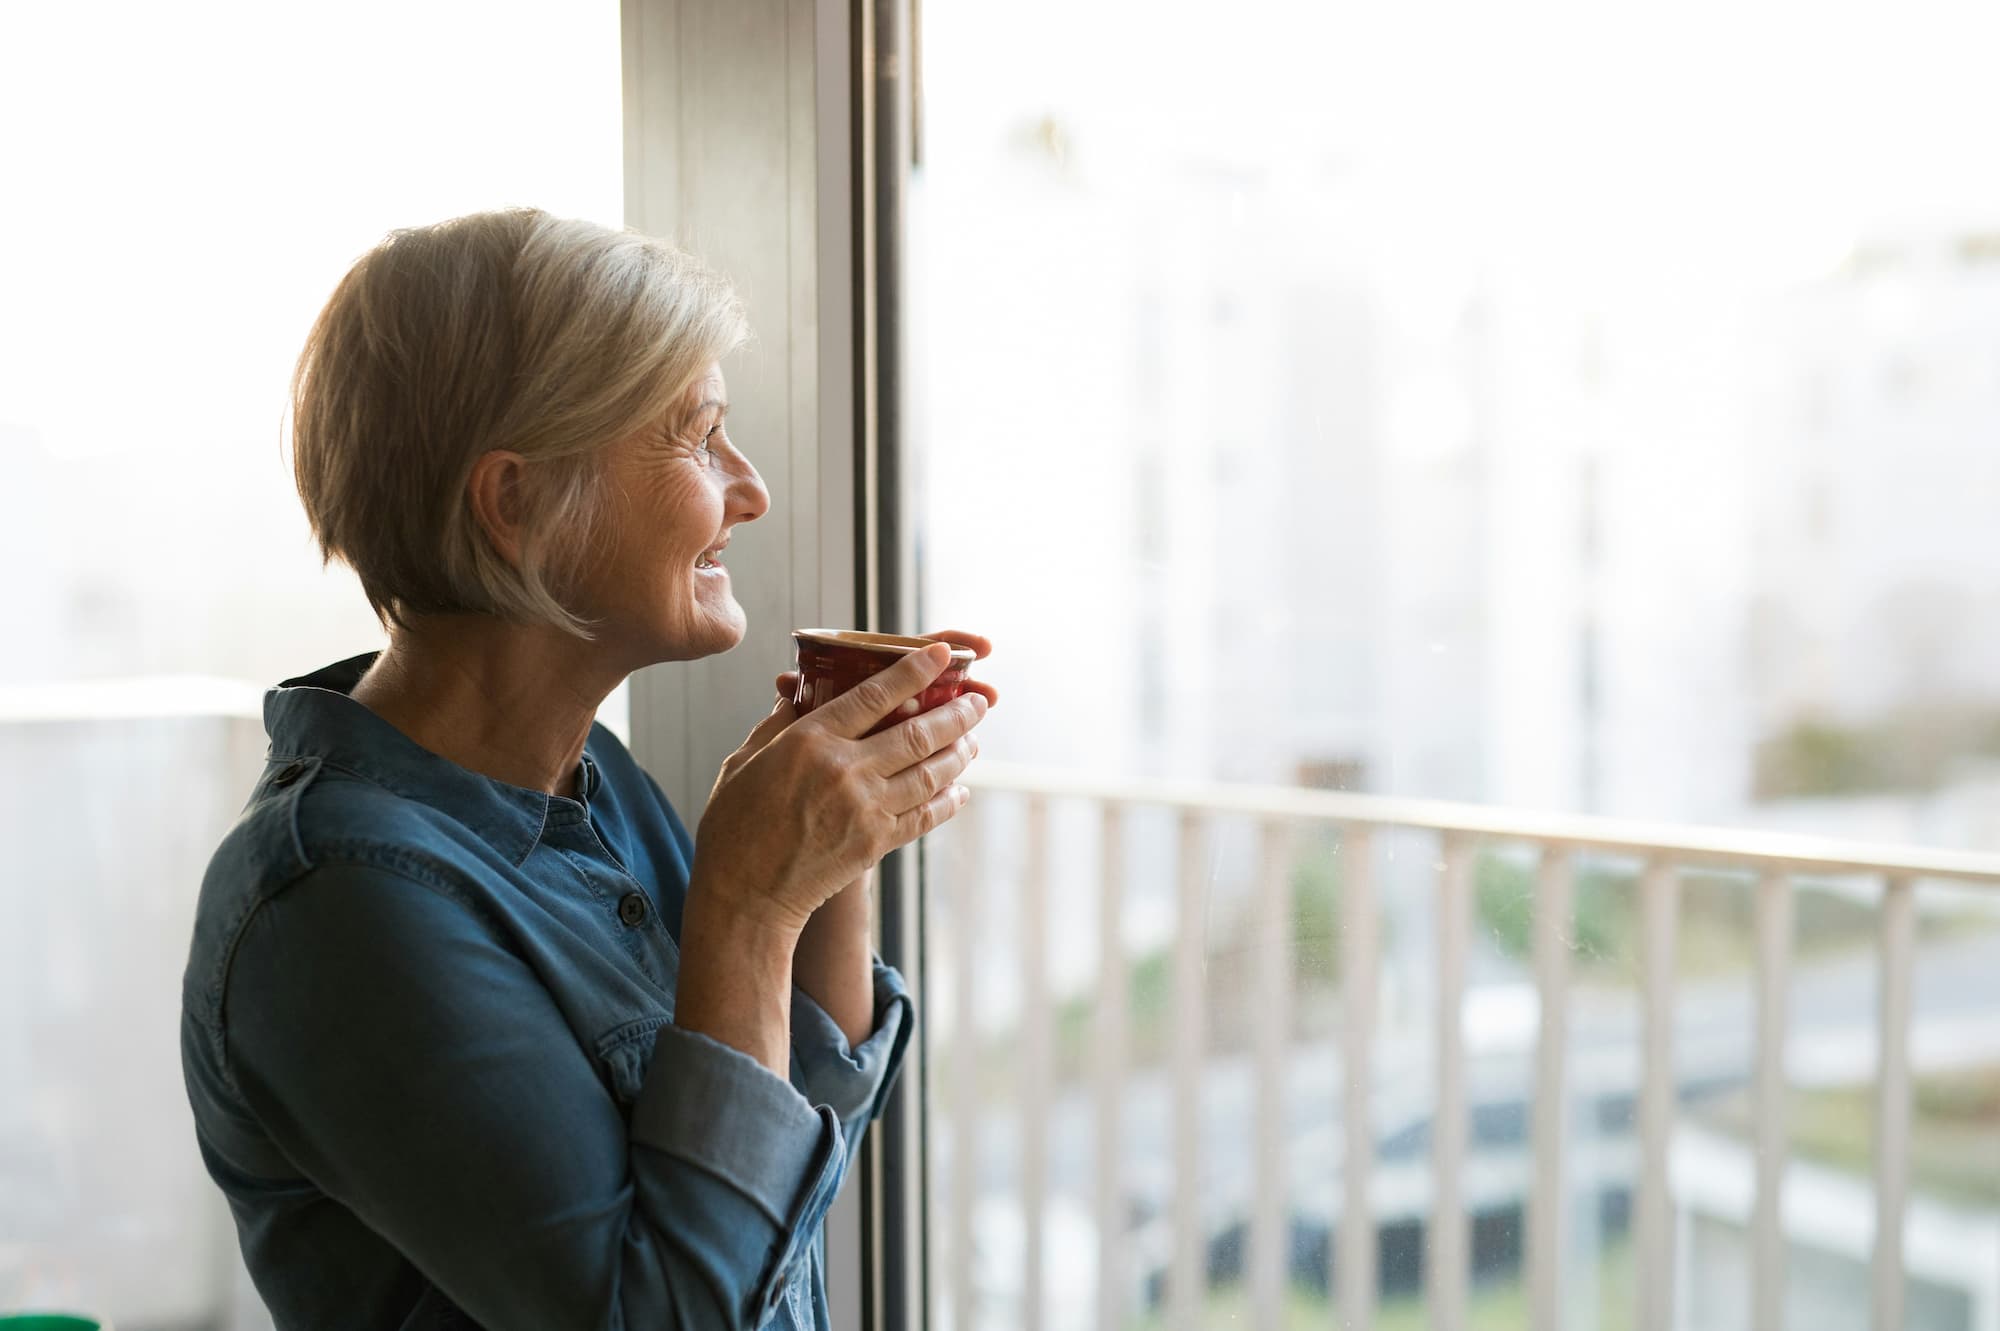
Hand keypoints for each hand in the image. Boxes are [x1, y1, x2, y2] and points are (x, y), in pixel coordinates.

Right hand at [692, 641, 991, 936]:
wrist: (744, 895)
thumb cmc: (734, 826)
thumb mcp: (743, 762)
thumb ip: (774, 725)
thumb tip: (792, 695)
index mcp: (809, 741)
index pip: (875, 694)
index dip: (915, 670)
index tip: (942, 654)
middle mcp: (845, 771)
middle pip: (918, 733)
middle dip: (956, 714)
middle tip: (980, 701)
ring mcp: (866, 809)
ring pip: (930, 773)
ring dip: (959, 753)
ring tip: (974, 740)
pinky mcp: (876, 844)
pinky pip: (925, 816)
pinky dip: (947, 801)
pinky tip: (959, 790)